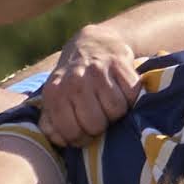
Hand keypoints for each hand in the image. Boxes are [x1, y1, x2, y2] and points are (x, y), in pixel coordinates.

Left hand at [35, 23, 144, 144]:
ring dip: (116, 112)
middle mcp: (74, 80)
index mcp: (54, 92)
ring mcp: (98, 70)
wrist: (93, 43)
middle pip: (96, 124)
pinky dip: (130, 97)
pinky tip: (121, 91)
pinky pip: (132, 94)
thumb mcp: (55, 97)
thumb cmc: (73, 79)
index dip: (80, 138)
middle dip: (100, 126)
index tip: (84, 132)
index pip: (71, 132)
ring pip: (116, 110)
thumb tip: (61, 141)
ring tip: (110, 103)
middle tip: (99, 116)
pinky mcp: (120, 62)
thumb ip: (51, 122)